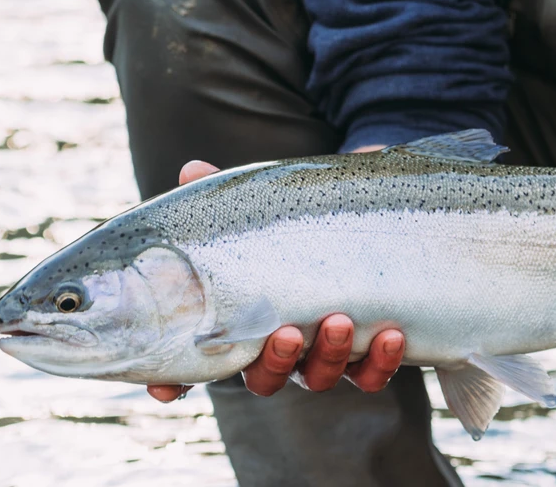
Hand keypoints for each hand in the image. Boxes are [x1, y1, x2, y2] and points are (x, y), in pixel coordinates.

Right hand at [148, 152, 405, 403]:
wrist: (355, 209)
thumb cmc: (289, 215)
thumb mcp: (257, 202)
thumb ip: (222, 191)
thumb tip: (192, 170)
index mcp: (239, 317)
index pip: (198, 360)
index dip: (175, 379)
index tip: (164, 385)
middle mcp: (276, 344)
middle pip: (264, 376)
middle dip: (275, 361)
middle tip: (287, 332)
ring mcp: (321, 352)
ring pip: (319, 377)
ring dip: (330, 356)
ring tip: (341, 320)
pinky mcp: (367, 349)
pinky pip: (372, 374)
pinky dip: (381, 362)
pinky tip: (392, 333)